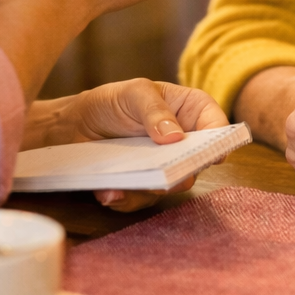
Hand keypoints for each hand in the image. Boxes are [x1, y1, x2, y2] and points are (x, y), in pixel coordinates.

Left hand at [24, 79, 228, 213]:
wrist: (76, 124)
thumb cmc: (113, 101)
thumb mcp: (134, 93)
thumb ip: (155, 110)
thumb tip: (175, 137)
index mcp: (191, 111)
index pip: (217, 126)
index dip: (218, 141)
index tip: (210, 155)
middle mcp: (183, 144)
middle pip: (198, 164)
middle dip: (181, 172)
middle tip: (167, 175)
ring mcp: (163, 168)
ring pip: (170, 187)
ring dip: (149, 189)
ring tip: (126, 185)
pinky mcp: (142, 187)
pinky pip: (141, 200)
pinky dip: (125, 198)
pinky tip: (109, 192)